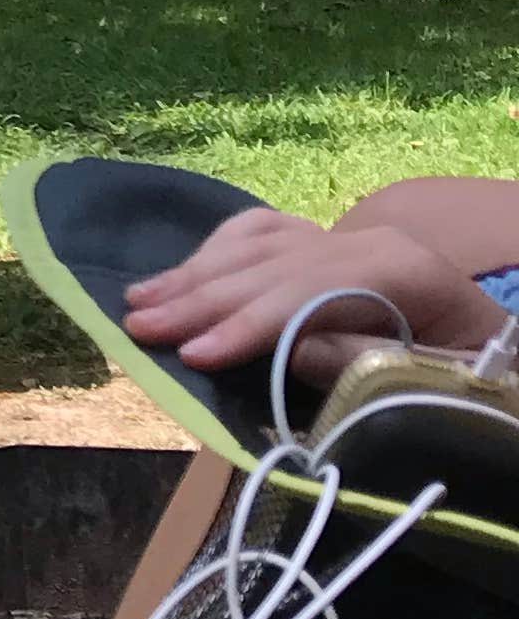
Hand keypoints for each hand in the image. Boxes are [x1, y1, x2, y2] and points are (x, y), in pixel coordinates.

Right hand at [123, 204, 505, 384]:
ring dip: (194, 274)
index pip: (307, 293)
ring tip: (136, 302)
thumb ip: (365, 366)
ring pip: (258, 245)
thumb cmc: (479, 382)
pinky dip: (218, 249)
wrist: (504, 351)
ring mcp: (349, 237)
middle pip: (271, 266)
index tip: (191, 354)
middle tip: (137, 328)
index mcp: (404, 271)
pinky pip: (265, 232)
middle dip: (200, 298)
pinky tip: (182, 271)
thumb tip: (288, 348)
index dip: (247, 325)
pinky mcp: (334, 245)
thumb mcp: (438, 385)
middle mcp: (371, 241)